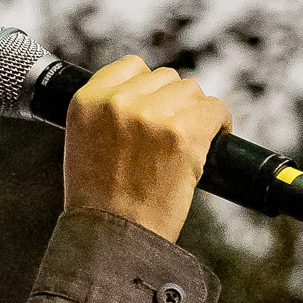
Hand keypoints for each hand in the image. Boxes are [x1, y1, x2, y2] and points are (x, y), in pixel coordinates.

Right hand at [61, 55, 230, 244]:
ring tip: (190, 140)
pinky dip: (219, 123)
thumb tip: (149, 95)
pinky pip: (214, 109)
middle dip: (172, 103)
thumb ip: (108, 113)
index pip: (131, 66)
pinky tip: (214, 139)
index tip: (156, 106)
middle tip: (173, 135)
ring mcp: (151, 115)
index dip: (148, 86)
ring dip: (195, 112)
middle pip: (166, 77)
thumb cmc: (100, 201)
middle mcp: (118, 101)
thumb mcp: (84, 143)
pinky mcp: (182, 133)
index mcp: (87, 100)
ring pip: (191, 91)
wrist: (112, 237)